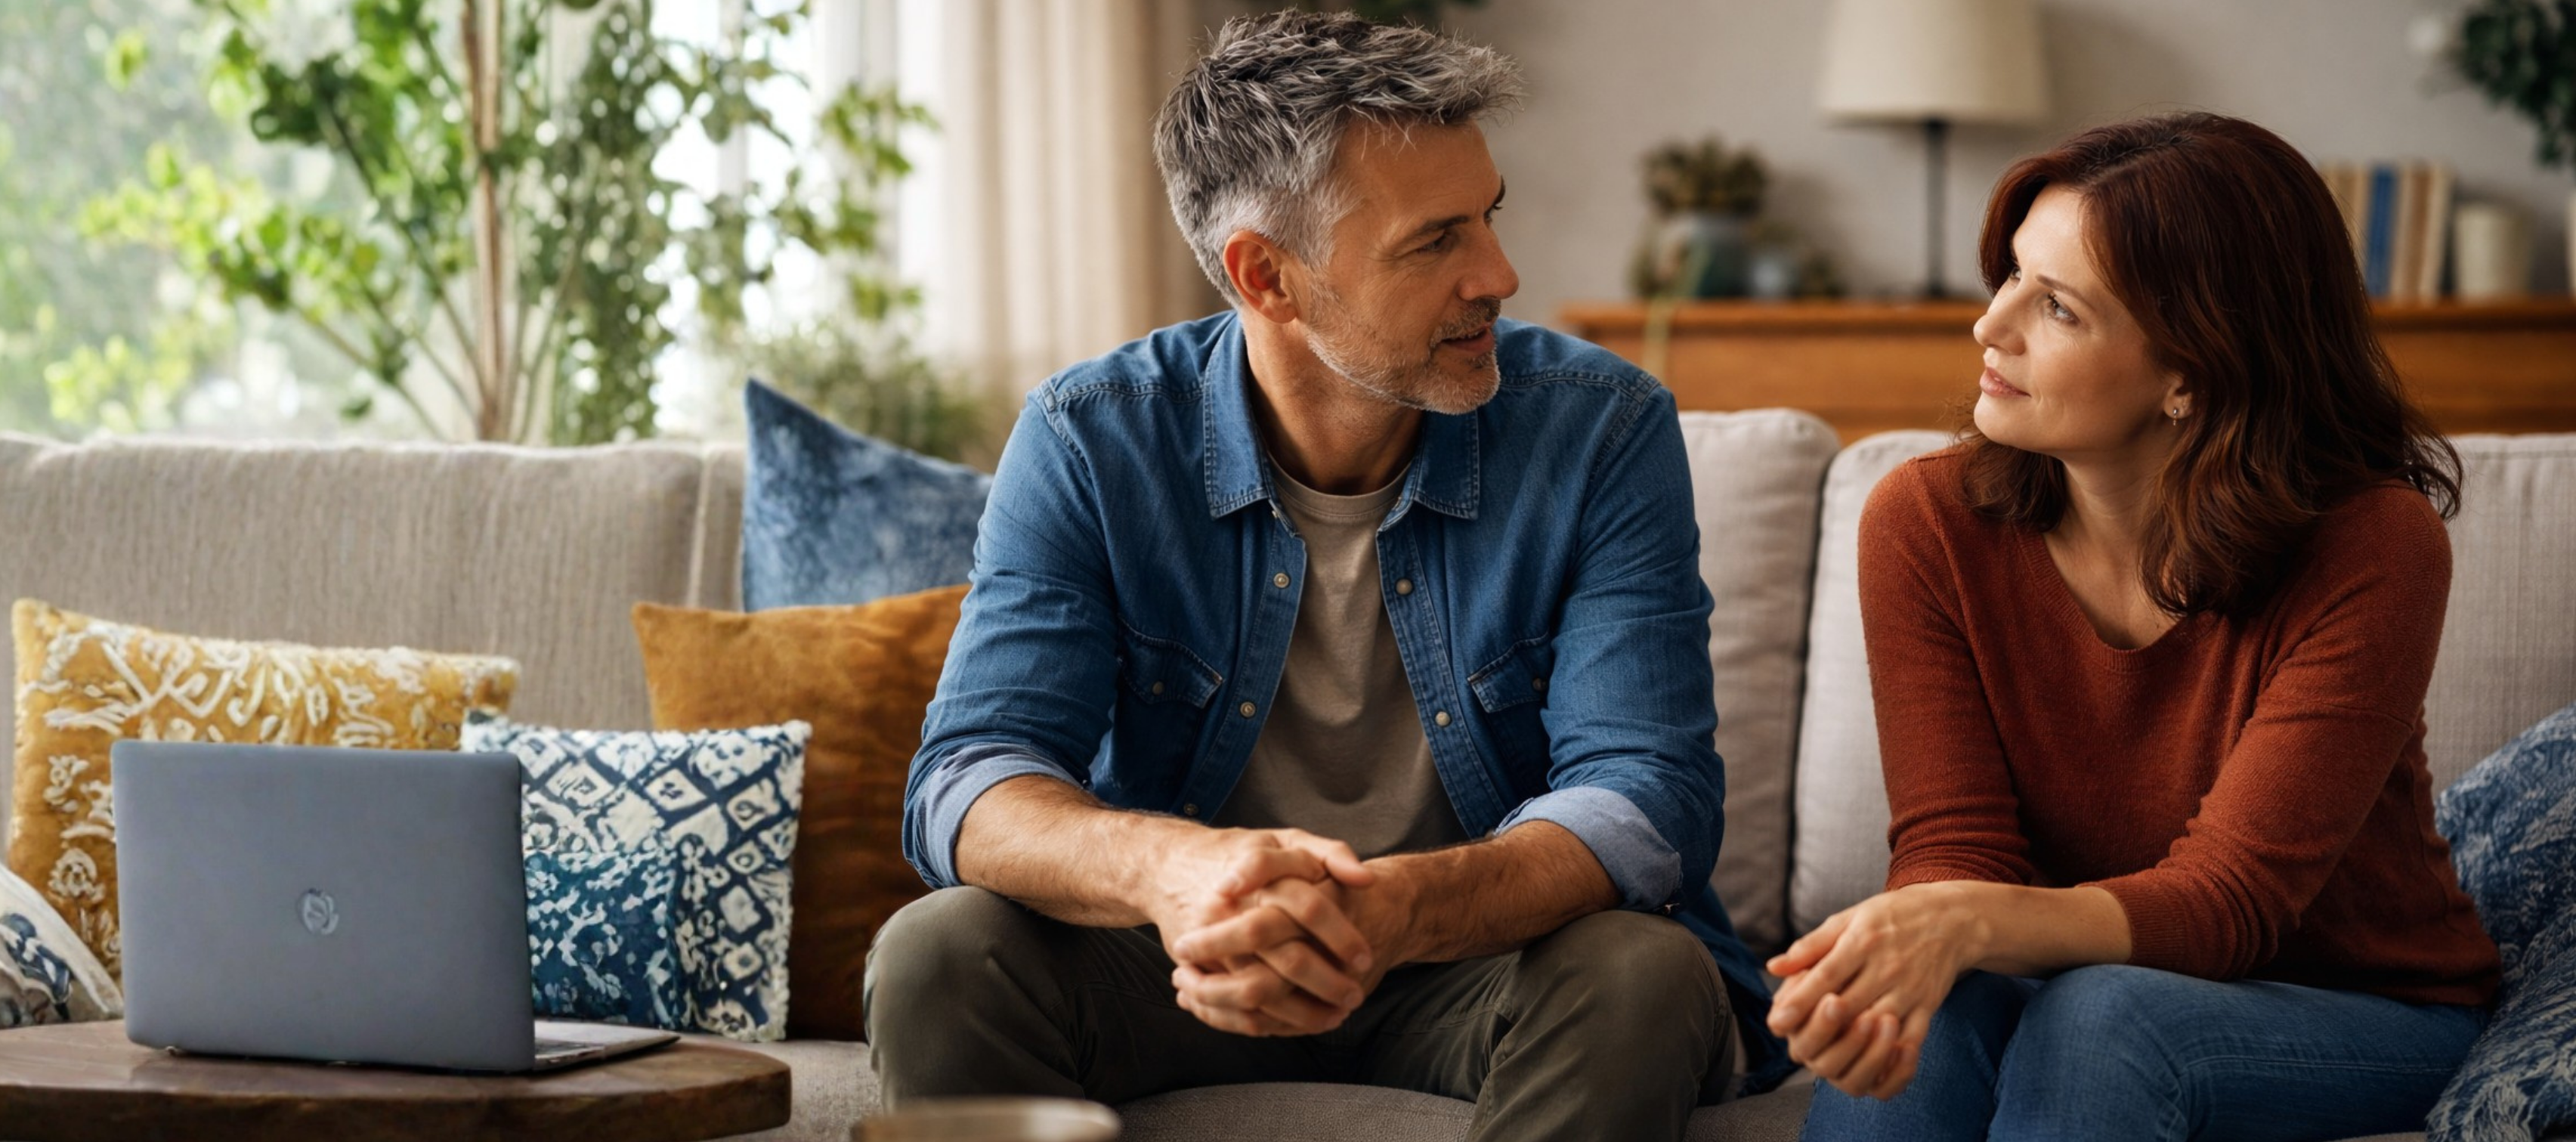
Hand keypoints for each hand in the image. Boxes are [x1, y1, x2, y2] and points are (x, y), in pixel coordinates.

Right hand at [1141, 828, 1378, 1034]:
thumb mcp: (1286, 840)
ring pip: (1260, 990)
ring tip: (1335, 1017)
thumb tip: (1367, 879)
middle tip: (1355, 997)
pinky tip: (1298, 1023)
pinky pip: (1233, 1007)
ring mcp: (1212, 943)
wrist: (1170, 866)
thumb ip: (1330, 853)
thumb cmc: (1242, 854)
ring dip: (1302, 1012)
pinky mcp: (1197, 967)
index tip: (1365, 958)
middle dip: (1326, 982)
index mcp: (1263, 875)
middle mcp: (1235, 909)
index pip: (1309, 907)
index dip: (1341, 935)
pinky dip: (1268, 1022)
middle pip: (1287, 957)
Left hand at [1765, 883, 1985, 1099]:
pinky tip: (1872, 1069)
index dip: (1801, 1000)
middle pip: (1850, 1005)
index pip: (1827, 975)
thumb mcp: (1849, 918)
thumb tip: (1773, 967)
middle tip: (1794, 1047)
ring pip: (1879, 1026)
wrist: (1952, 917)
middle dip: (1821, 1028)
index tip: (1777, 1022)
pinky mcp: (1929, 1005)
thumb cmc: (1891, 916)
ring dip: (1853, 1045)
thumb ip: (1812, 945)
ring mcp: (1910, 988)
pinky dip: (1893, 1059)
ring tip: (1826, 1059)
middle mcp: (1887, 966)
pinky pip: (1913, 1039)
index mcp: (1863, 940)